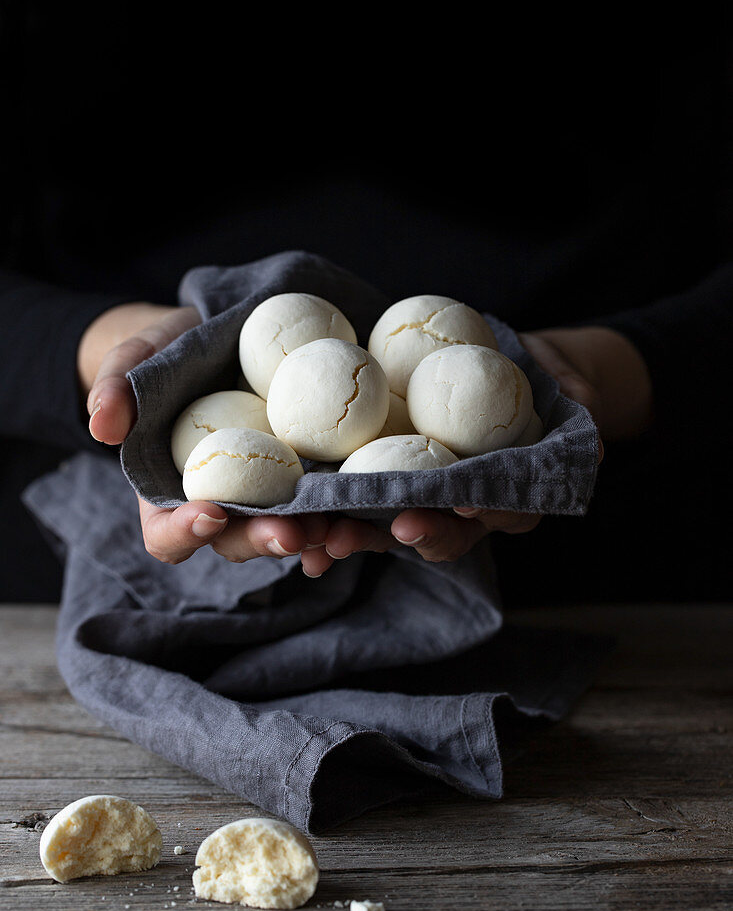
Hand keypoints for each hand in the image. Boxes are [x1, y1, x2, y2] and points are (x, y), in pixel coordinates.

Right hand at [79, 302, 329, 564]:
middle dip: (263, 541)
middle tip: (292, 533)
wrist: (216, 337)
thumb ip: (115, 386)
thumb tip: (103, 425)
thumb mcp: (133, 356)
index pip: (166, 534)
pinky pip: (325, 505)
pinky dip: (346, 512)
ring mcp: (266, 496)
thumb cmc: (165, 352)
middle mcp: (220, 505)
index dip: (183, 534)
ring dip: (313, 537)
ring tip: (338, 529)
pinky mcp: (306, 478)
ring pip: (286, 532)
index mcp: (169, 493)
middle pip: (236, 542)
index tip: (207, 513)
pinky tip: (370, 507)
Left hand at [301, 326, 621, 576]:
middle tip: (342, 538)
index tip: (425, 514)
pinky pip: (350, 495)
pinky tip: (284, 517)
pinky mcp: (384, 470)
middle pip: (419, 532)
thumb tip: (597, 443)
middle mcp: (459, 507)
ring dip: (337, 532)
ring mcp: (420, 493)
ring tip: (301, 536)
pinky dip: (319, 509)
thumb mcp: (575, 398)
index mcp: (504, 499)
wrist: (519, 371)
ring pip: (377, 522)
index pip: (480, 519)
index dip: (452, 522)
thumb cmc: (553, 388)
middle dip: (377, 539)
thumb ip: (581, 421)